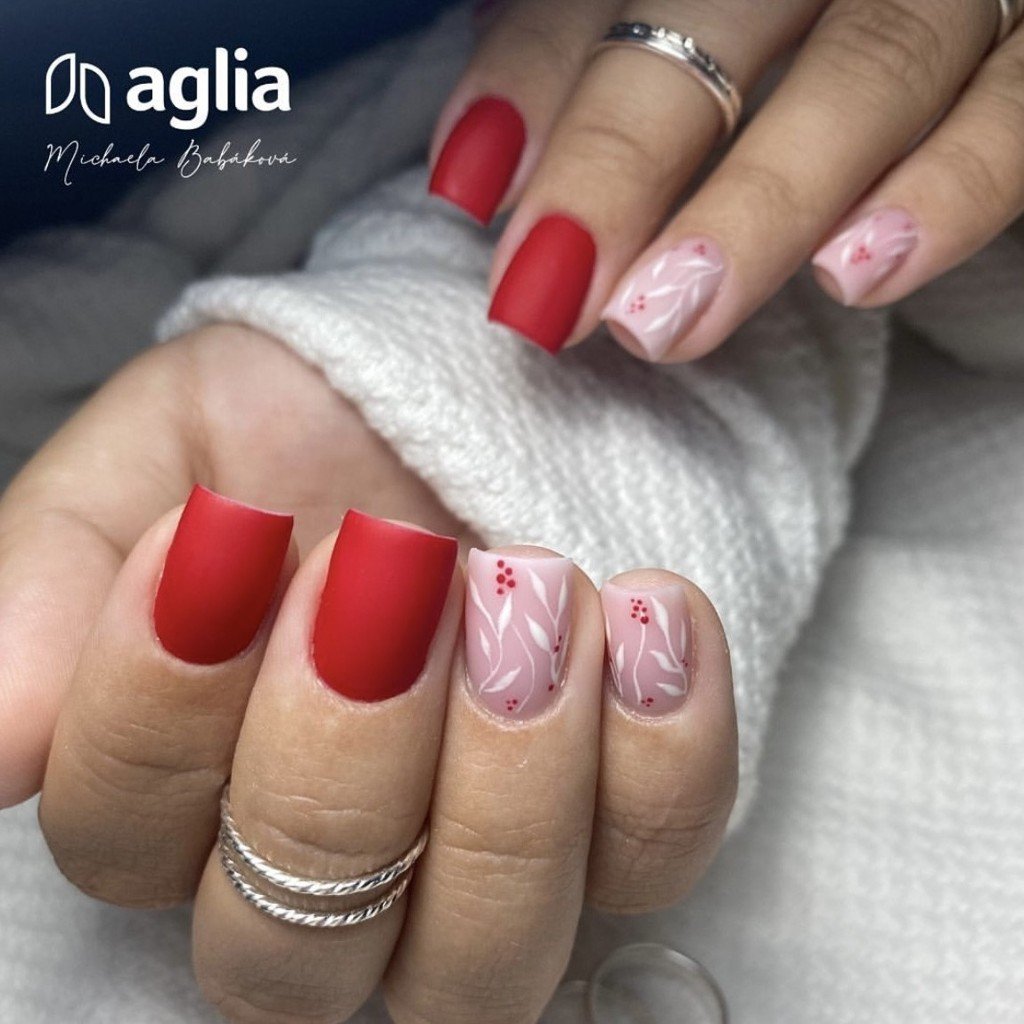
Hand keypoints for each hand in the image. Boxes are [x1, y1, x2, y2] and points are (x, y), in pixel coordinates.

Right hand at [1, 326, 736, 1022]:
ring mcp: (484, 870)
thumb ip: (55, 578)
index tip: (226, 534)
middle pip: (291, 955)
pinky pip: (653, 863)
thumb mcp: (166, 448)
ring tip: (525, 589)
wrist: (469, 380)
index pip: (122, 840)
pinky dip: (659, 752)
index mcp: (187, 788)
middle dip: (341, 757)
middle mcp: (332, 874)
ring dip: (505, 777)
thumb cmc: (307, 417)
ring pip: (479, 960)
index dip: (160, 704)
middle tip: (391, 566)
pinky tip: (645, 616)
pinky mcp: (623, 826)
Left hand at [429, 0, 1023, 357]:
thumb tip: (480, 161)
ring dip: (760, 203)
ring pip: (870, 66)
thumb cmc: (786, 28)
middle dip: (623, 156)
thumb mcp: (701, 18)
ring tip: (666, 321)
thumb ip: (581, 44)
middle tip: (548, 291)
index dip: (535, 72)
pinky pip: (1022, 111)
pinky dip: (952, 189)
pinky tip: (860, 275)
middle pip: (721, 15)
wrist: (945, 12)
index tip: (470, 186)